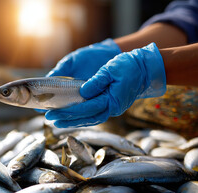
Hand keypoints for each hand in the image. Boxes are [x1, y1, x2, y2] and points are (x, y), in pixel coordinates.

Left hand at [45, 43, 165, 127]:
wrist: (147, 69)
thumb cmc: (130, 66)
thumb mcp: (111, 69)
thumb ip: (96, 82)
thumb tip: (82, 92)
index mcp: (112, 100)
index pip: (86, 108)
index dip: (68, 112)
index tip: (53, 113)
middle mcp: (112, 108)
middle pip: (86, 118)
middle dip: (67, 119)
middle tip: (50, 119)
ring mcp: (113, 109)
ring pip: (90, 119)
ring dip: (73, 121)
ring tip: (58, 121)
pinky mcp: (112, 106)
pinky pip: (95, 115)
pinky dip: (82, 117)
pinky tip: (72, 117)